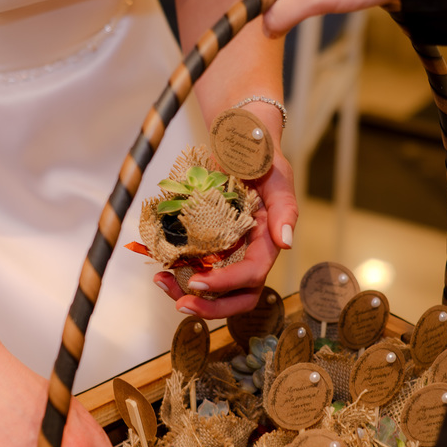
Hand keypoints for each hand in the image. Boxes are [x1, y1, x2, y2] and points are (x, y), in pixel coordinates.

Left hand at [155, 146, 296, 317]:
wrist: (239, 138)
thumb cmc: (260, 157)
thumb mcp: (277, 176)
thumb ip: (285, 208)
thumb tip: (286, 242)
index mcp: (267, 242)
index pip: (252, 274)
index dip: (226, 284)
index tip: (197, 282)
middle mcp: (248, 252)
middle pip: (238, 297)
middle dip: (211, 307)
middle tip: (181, 303)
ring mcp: (227, 252)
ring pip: (215, 291)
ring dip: (188, 294)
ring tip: (162, 283)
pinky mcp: (207, 246)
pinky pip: (195, 270)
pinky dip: (178, 276)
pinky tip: (161, 270)